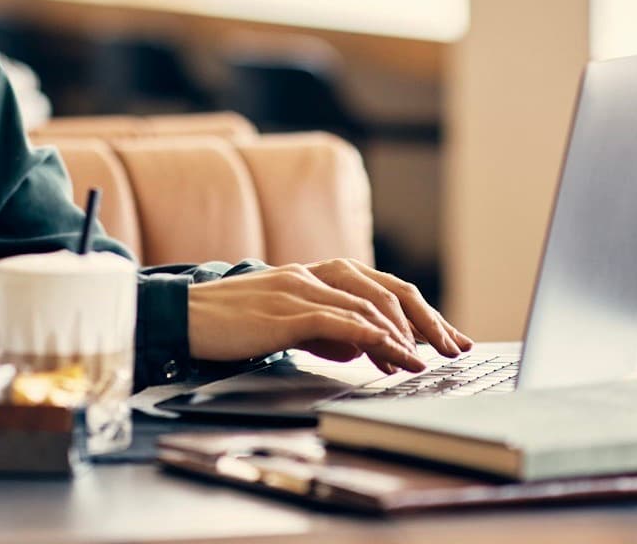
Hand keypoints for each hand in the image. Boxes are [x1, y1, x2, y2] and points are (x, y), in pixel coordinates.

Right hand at [186, 260, 472, 374]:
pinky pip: (336, 320)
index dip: (421, 312)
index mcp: (317, 275)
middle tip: (453, 349)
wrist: (183, 316)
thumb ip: (325, 330)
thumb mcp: (286, 324)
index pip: (383, 288)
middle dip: (426, 321)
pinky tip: (389, 351)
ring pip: (367, 305)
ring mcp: (300, 289)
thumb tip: (361, 347)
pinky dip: (369, 335)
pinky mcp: (284, 311)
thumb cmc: (231, 323)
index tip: (448, 338)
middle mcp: (314, 275)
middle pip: (387, 291)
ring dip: (403, 335)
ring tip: (425, 361)